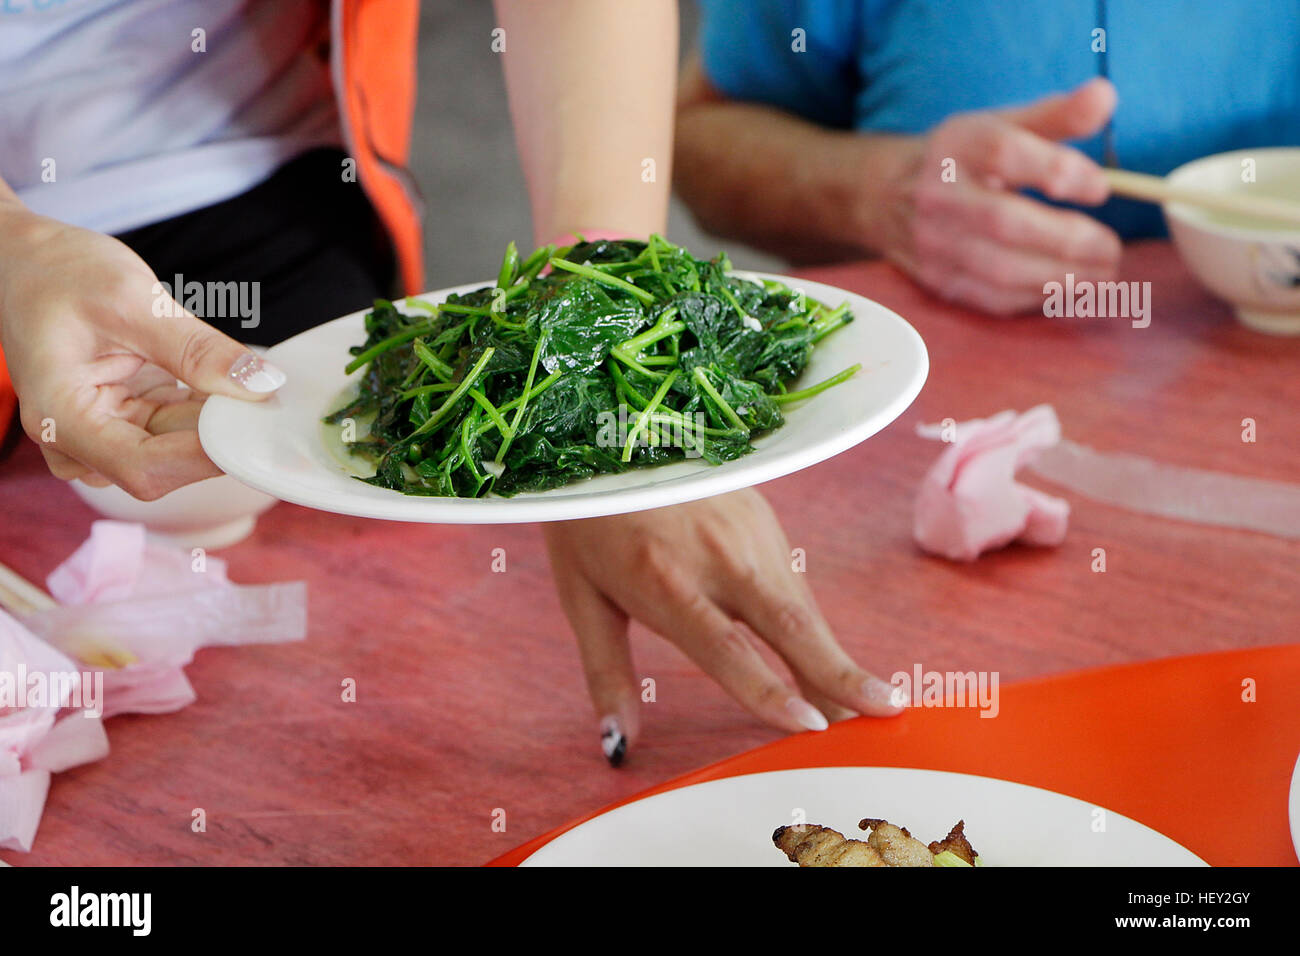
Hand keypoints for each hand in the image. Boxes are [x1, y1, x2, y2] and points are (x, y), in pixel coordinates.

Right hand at [0, 205, 284, 498]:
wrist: (30, 260)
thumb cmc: (61, 272)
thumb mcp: (133, 300)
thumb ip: (197, 349)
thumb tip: (262, 386)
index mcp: (60, 418)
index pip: (144, 467)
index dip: (205, 457)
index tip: (254, 426)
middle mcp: (75, 441)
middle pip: (164, 466)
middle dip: (216, 437)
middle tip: (266, 399)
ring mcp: (101, 434)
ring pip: (176, 451)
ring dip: (213, 422)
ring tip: (244, 382)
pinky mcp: (125, 420)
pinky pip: (176, 429)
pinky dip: (205, 409)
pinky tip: (227, 383)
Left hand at [543, 488, 901, 764]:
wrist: (610, 434)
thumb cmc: (589, 524)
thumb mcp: (582, 599)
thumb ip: (606, 675)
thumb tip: (619, 746)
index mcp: (665, 582)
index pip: (727, 649)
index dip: (770, 691)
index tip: (811, 726)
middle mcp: (716, 556)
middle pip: (790, 624)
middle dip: (841, 674)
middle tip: (885, 714)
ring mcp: (747, 532)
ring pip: (802, 605)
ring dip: (835, 655)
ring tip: (869, 702)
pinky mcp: (763, 517)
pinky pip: (793, 582)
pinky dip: (812, 624)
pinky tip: (824, 658)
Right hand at [882, 78, 1121, 314]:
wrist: (883, 196)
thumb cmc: (959, 159)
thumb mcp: (1000, 125)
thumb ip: (1057, 115)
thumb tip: (1106, 95)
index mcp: (959, 147)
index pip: (1007, 155)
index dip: (1059, 172)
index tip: (1100, 189)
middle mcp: (939, 195)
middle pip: (1005, 222)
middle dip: (1067, 240)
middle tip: (1111, 249)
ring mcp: (933, 242)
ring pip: (999, 269)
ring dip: (1058, 277)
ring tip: (1100, 274)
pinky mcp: (935, 279)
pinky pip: (989, 297)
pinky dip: (1034, 298)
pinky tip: (1065, 290)